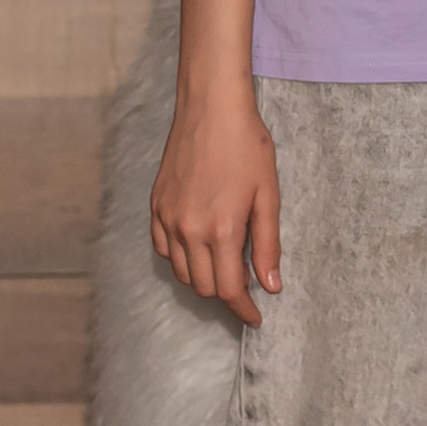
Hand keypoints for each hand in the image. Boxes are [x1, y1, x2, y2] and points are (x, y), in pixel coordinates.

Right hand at [149, 78, 281, 328]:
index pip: (228, 290)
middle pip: (203, 287)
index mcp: (221, 230)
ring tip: (226, 261)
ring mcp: (167, 219)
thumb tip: (271, 286)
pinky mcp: (155, 206)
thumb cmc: (247, 146)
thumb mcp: (268, 195)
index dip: (243, 310)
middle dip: (226, 293)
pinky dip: (182, 258)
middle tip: (247, 281)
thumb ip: (268, 245)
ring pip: (182, 272)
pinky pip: (164, 249)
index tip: (255, 317)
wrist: (211, 108)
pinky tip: (200, 245)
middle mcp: (188, 230)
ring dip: (204, 277)